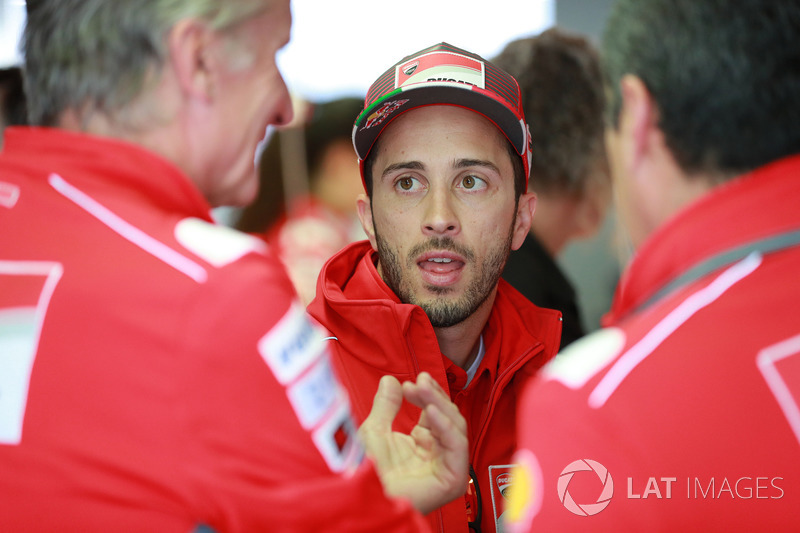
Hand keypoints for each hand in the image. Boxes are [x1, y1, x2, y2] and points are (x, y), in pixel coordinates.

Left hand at [358, 372, 468, 514]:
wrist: (365, 498)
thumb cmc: (366, 473)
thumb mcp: (375, 430)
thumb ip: (385, 405)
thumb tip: (390, 380)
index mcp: (424, 445)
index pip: (436, 414)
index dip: (427, 395)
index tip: (413, 381)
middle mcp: (438, 455)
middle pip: (448, 418)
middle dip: (434, 396)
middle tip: (419, 381)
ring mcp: (447, 468)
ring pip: (456, 427)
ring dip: (439, 404)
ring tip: (421, 389)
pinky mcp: (452, 479)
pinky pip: (457, 446)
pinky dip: (446, 426)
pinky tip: (431, 411)